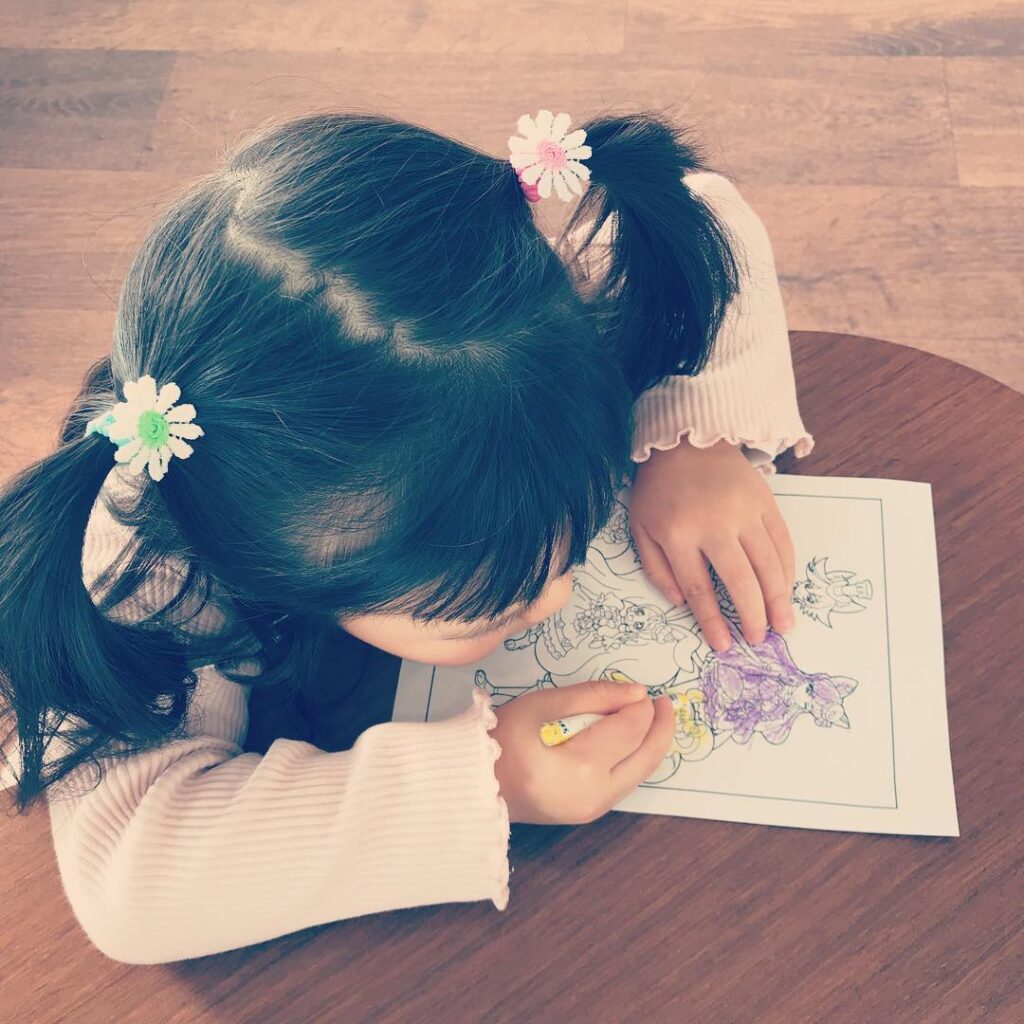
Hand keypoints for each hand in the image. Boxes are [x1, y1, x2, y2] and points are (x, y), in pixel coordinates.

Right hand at [489, 679, 675, 824]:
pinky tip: (633, 740)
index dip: (641, 707)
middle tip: (665, 701)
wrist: (473, 787)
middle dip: (660, 727)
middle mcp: (595, 795)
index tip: (642, 688)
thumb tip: (635, 691)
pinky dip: (635, 760)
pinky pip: (625, 783)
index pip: (628, 731)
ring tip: (654, 716)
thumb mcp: (539, 706)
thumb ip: (590, 695)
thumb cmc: (499, 742)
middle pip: (646, 757)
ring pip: (640, 774)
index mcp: (580, 768)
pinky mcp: (590, 813)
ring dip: (651, 744)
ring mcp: (594, 810)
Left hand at [627, 437, 795, 651]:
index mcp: (677, 534)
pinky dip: (787, 568)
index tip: (724, 644)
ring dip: (779, 598)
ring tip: (785, 625)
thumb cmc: (659, 489)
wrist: (686, 441)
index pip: (699, 588)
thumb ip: (656, 569)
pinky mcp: (765, 501)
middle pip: (740, 580)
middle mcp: (714, 524)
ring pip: (768, 563)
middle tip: (760, 640)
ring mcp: (744, 511)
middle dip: (753, 615)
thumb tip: (681, 604)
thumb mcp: (641, 528)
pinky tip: (787, 589)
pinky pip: (782, 541)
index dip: (713, 620)